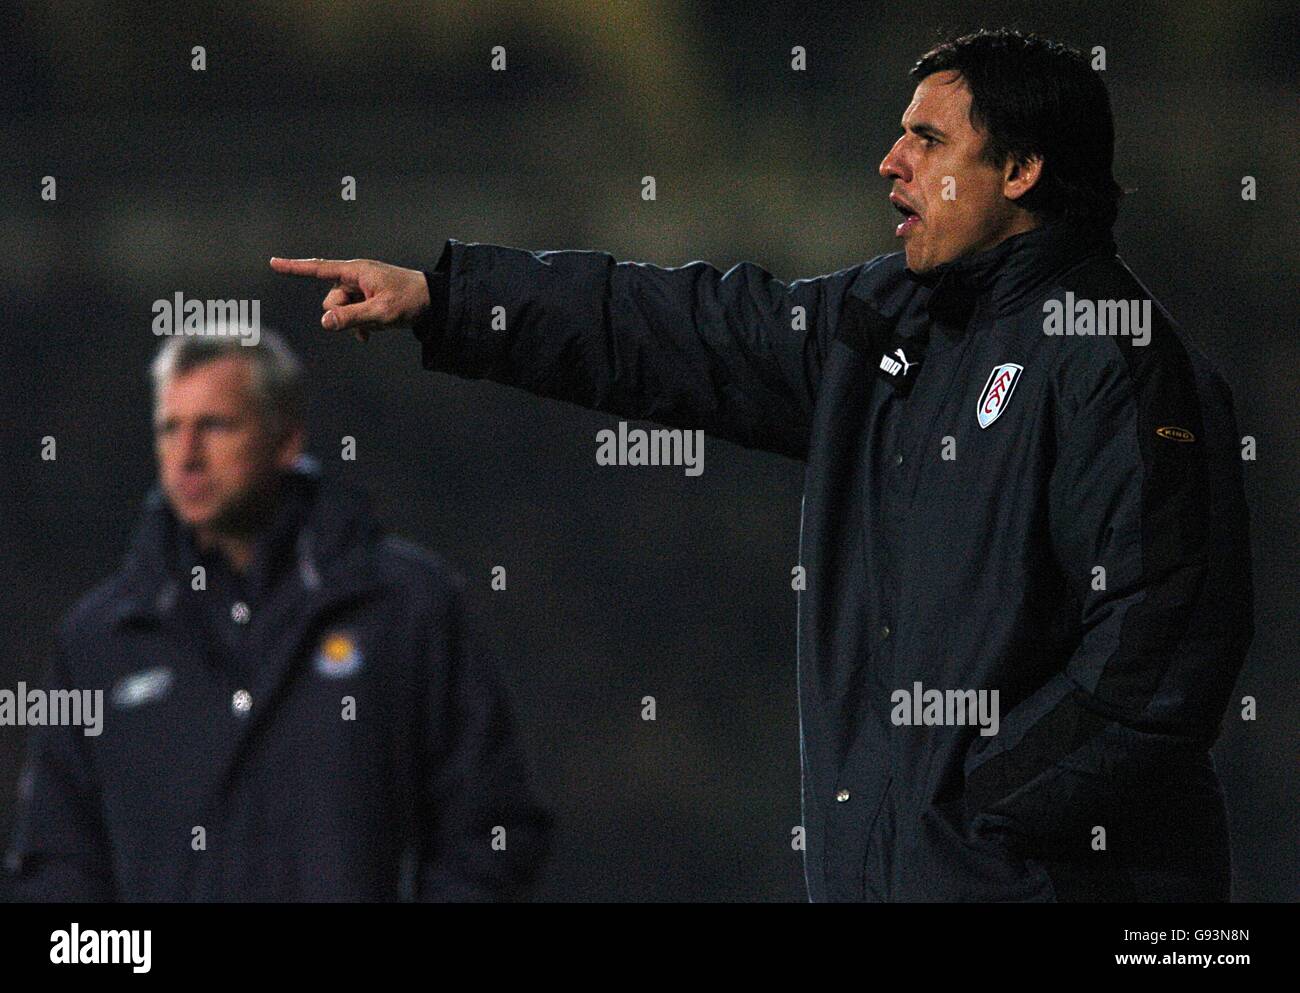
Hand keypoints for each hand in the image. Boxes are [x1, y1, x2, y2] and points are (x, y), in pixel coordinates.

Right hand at [269, 257, 430, 342]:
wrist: (434, 302)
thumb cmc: (410, 301)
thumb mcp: (381, 313)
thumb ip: (351, 318)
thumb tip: (324, 322)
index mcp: (356, 271)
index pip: (319, 268)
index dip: (295, 267)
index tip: (273, 262)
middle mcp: (355, 277)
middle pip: (330, 300)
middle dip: (342, 315)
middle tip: (368, 320)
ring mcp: (361, 289)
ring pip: (341, 311)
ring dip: (353, 322)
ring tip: (377, 324)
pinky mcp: (367, 299)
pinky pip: (351, 315)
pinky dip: (357, 325)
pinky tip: (370, 334)